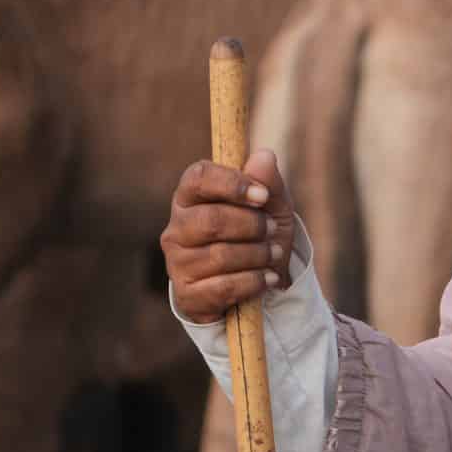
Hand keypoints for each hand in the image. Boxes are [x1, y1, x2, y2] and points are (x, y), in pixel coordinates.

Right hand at [164, 148, 298, 324]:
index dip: (231, 184)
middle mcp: (176, 227)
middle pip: (211, 221)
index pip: (198, 178)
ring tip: (274, 254)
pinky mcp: (187, 294)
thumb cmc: (257, 235)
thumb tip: (264, 156)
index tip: (263, 196)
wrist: (257, 283)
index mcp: (191, 196)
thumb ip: (268, 182)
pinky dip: (254, 282)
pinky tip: (269, 278)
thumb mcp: (272, 207)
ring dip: (258, 255)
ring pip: (220, 256)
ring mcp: (178, 262)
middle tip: (273, 230)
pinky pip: (223, 287)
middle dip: (252, 226)